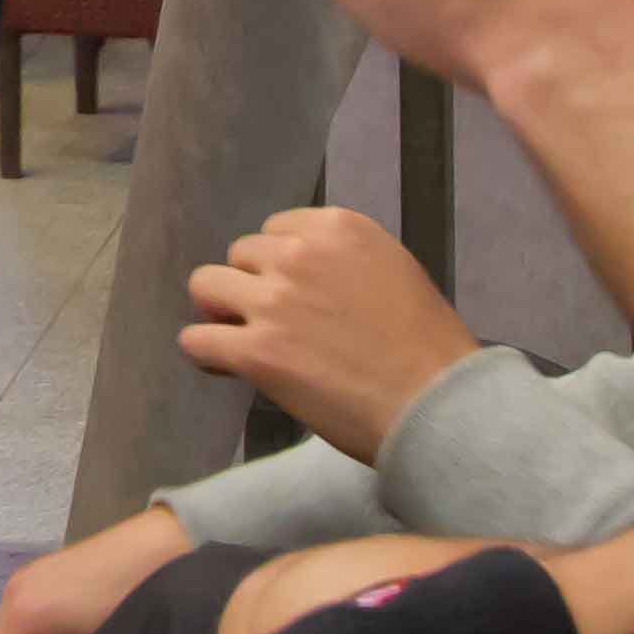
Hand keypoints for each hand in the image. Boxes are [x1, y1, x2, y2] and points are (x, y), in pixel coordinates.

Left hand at [175, 206, 478, 463]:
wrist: (437, 404)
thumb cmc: (430, 349)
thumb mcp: (393, 273)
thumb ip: (343, 263)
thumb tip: (305, 279)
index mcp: (338, 229)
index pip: (275, 230)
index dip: (279, 266)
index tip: (294, 295)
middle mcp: (299, 255)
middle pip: (240, 255)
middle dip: (252, 286)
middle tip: (274, 324)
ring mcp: (274, 302)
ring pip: (206, 286)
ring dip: (221, 312)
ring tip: (242, 340)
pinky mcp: (257, 351)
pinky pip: (196, 340)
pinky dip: (205, 353)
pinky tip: (227, 367)